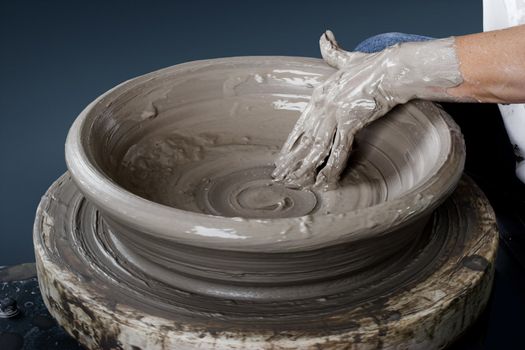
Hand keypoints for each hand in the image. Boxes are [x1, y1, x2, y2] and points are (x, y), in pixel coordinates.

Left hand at [272, 31, 405, 189]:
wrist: (392, 69)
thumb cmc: (372, 66)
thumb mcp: (347, 58)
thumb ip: (332, 52)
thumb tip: (325, 35)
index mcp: (318, 96)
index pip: (299, 127)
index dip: (290, 146)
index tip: (281, 160)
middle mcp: (322, 106)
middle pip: (303, 140)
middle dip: (292, 162)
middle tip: (282, 178)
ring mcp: (335, 115)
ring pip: (317, 148)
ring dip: (307, 168)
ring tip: (299, 184)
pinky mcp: (350, 122)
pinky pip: (339, 150)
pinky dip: (332, 167)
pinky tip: (326, 181)